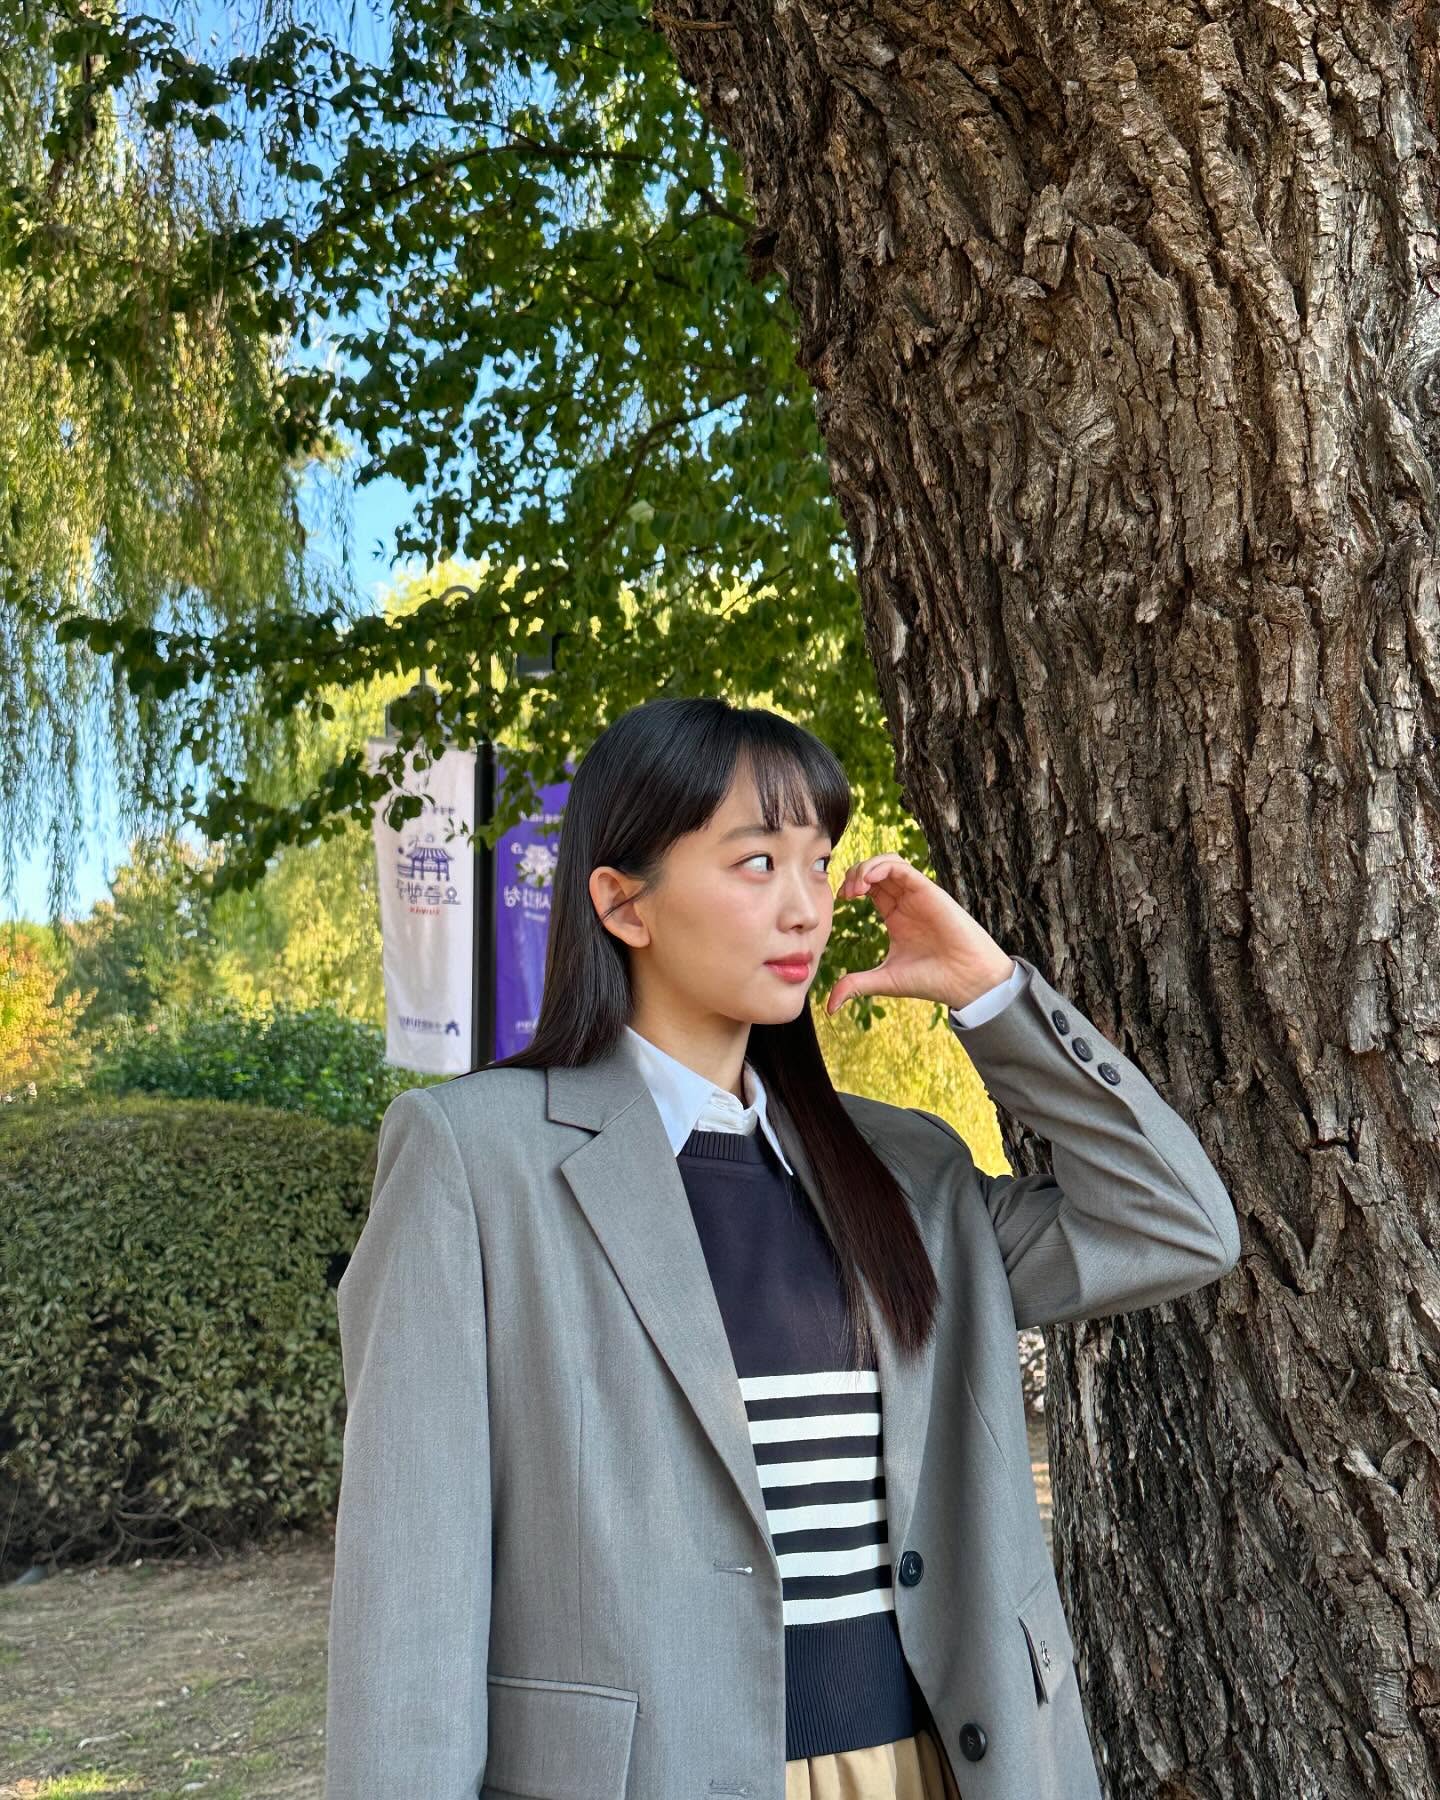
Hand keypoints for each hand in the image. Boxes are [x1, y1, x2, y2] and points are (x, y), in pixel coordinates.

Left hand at [824, 853, 1015, 1014]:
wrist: (964, 981)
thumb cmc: (931, 980)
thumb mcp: (884, 980)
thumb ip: (855, 986)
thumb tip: (829, 1007)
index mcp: (895, 916)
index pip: (869, 888)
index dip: (851, 886)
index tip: (840, 901)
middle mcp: (906, 902)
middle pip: (875, 870)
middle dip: (854, 874)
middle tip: (845, 894)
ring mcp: (917, 894)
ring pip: (887, 862)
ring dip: (865, 867)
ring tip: (855, 888)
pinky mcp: (928, 890)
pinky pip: (901, 866)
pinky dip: (880, 867)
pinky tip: (867, 882)